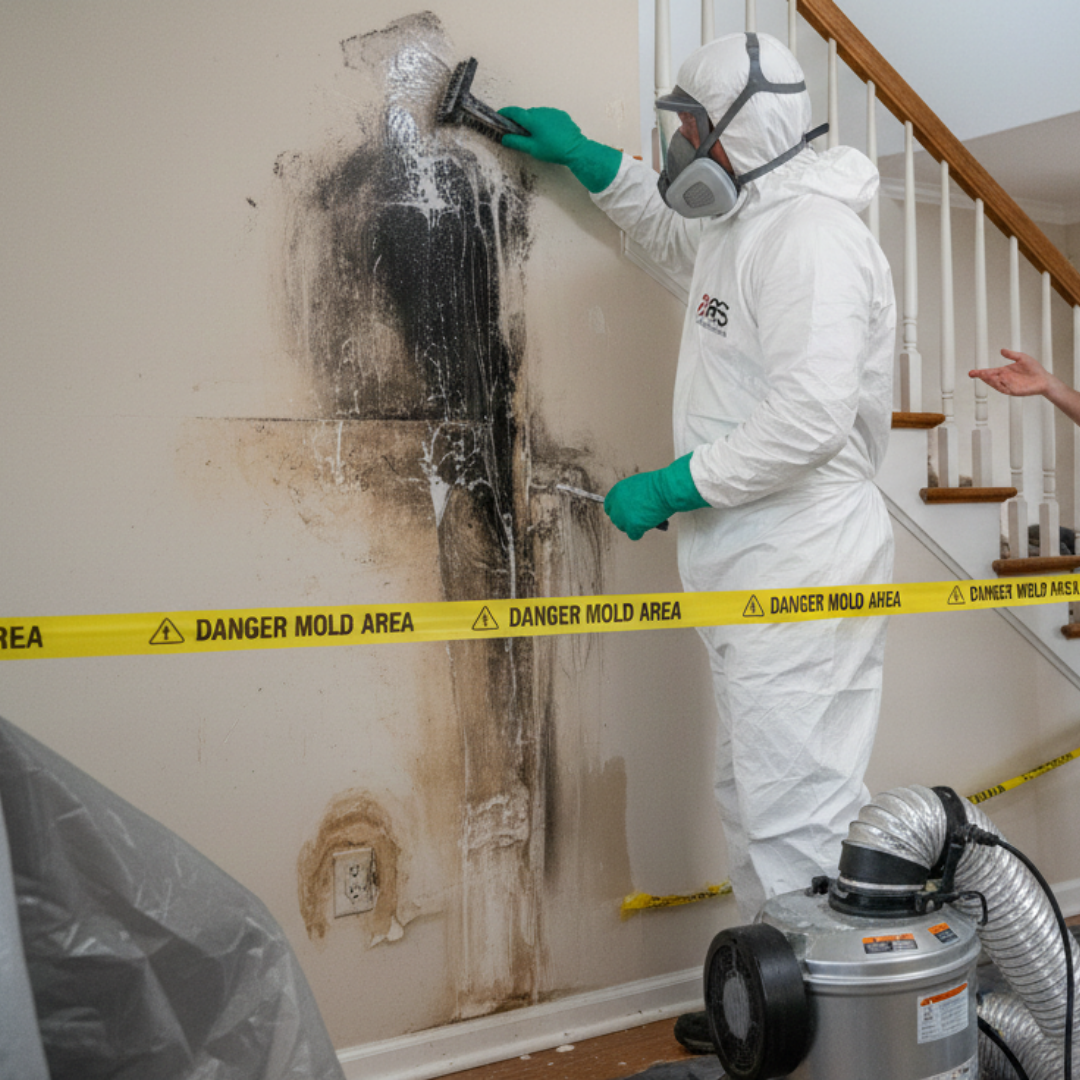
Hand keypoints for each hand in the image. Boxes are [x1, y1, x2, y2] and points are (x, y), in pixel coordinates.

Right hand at [498, 106, 620, 192]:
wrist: (575, 149)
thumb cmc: (553, 150)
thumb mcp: (532, 149)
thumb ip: (516, 142)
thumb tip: (504, 138)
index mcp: (532, 119)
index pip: (514, 111)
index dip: (505, 112)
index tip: (499, 115)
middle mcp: (541, 111)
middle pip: (526, 114)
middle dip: (521, 121)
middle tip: (519, 132)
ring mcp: (552, 112)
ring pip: (538, 114)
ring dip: (534, 122)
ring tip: (536, 136)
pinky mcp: (561, 115)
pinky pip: (548, 116)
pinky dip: (545, 122)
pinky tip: (548, 134)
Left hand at [604, 454, 709, 540]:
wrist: (666, 489)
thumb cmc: (656, 485)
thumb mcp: (635, 485)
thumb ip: (628, 496)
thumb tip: (629, 504)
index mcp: (616, 493)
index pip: (609, 507)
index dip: (618, 511)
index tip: (625, 513)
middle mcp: (617, 505)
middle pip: (616, 519)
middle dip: (626, 519)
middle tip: (638, 517)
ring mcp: (624, 517)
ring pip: (624, 528)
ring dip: (633, 526)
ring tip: (645, 520)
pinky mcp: (633, 526)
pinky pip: (634, 535)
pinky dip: (641, 532)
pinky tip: (648, 525)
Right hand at [969, 349, 1053, 397]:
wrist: (1043, 379)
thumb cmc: (1034, 369)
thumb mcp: (1022, 358)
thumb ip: (1011, 355)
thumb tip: (1001, 350)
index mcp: (1004, 371)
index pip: (990, 372)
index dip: (980, 372)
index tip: (972, 372)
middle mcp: (1004, 379)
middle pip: (990, 378)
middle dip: (983, 376)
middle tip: (975, 374)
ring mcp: (1008, 385)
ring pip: (995, 384)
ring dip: (989, 381)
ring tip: (984, 376)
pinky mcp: (1013, 391)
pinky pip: (1003, 389)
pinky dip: (998, 386)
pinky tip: (994, 381)